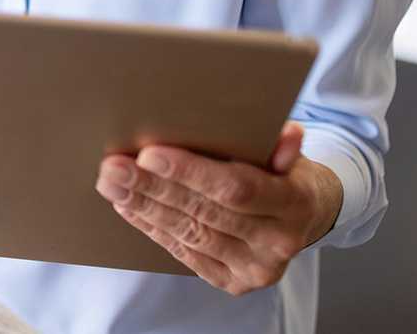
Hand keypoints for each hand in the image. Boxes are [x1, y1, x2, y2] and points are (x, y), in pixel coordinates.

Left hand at [96, 122, 343, 295]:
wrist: (305, 218)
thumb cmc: (284, 174)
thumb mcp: (289, 153)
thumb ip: (282, 144)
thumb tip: (287, 134)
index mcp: (294, 203)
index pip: (235, 188)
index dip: (190, 173)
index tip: (148, 155)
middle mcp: (277, 242)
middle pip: (204, 212)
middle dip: (152, 188)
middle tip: (113, 168)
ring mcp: (256, 268)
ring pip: (190, 234)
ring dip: (144, 208)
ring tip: (111, 185)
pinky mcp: (234, 282)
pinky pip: (185, 253)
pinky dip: (153, 228)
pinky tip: (128, 208)